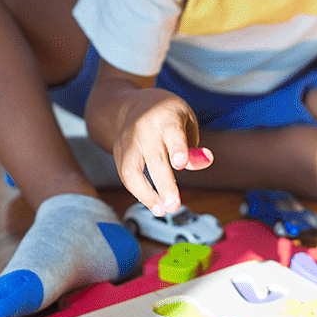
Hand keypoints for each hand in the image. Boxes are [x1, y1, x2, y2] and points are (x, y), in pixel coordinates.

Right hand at [110, 88, 213, 213]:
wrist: (131, 105)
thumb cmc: (166, 115)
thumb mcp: (186, 121)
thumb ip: (193, 146)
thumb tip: (199, 164)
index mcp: (166, 116)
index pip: (172, 133)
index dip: (177, 148)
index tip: (181, 164)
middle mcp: (144, 129)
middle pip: (153, 158)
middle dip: (164, 184)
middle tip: (174, 205)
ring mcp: (128, 141)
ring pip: (131, 170)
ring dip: (146, 194)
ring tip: (161, 210)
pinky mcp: (117, 153)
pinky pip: (126, 176)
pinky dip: (138, 192)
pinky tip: (152, 203)